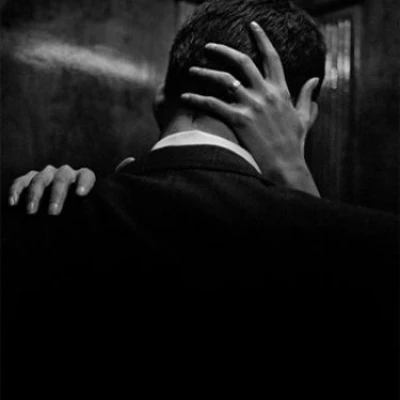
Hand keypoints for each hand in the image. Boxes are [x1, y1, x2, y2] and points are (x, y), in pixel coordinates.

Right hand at [9, 165, 95, 214]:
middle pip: (62, 178)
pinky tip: (13, 203)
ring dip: (35, 195)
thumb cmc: (75, 214)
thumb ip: (84, 213)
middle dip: (57, 195)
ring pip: (40, 179)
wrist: (57, 213)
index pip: (86, 176)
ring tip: (32, 212)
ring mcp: (46, 174)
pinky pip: (22, 182)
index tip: (80, 194)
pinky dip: (16, 191)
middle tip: (53, 212)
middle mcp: (64, 173)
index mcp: (81, 179)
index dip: (84, 183)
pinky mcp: (30, 179)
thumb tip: (85, 221)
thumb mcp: (83, 214)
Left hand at [181, 21, 319, 196]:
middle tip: (208, 46)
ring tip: (192, 70)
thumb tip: (314, 80)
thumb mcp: (305, 117)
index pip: (272, 57)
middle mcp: (266, 93)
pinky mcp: (239, 120)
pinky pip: (213, 104)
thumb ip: (307, 96)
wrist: (286, 165)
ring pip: (223, 80)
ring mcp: (252, 105)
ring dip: (205, 73)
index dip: (261, 38)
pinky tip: (185, 96)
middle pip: (243, 61)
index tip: (252, 25)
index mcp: (281, 90)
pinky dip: (197, 99)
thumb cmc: (294, 143)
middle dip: (223, 50)